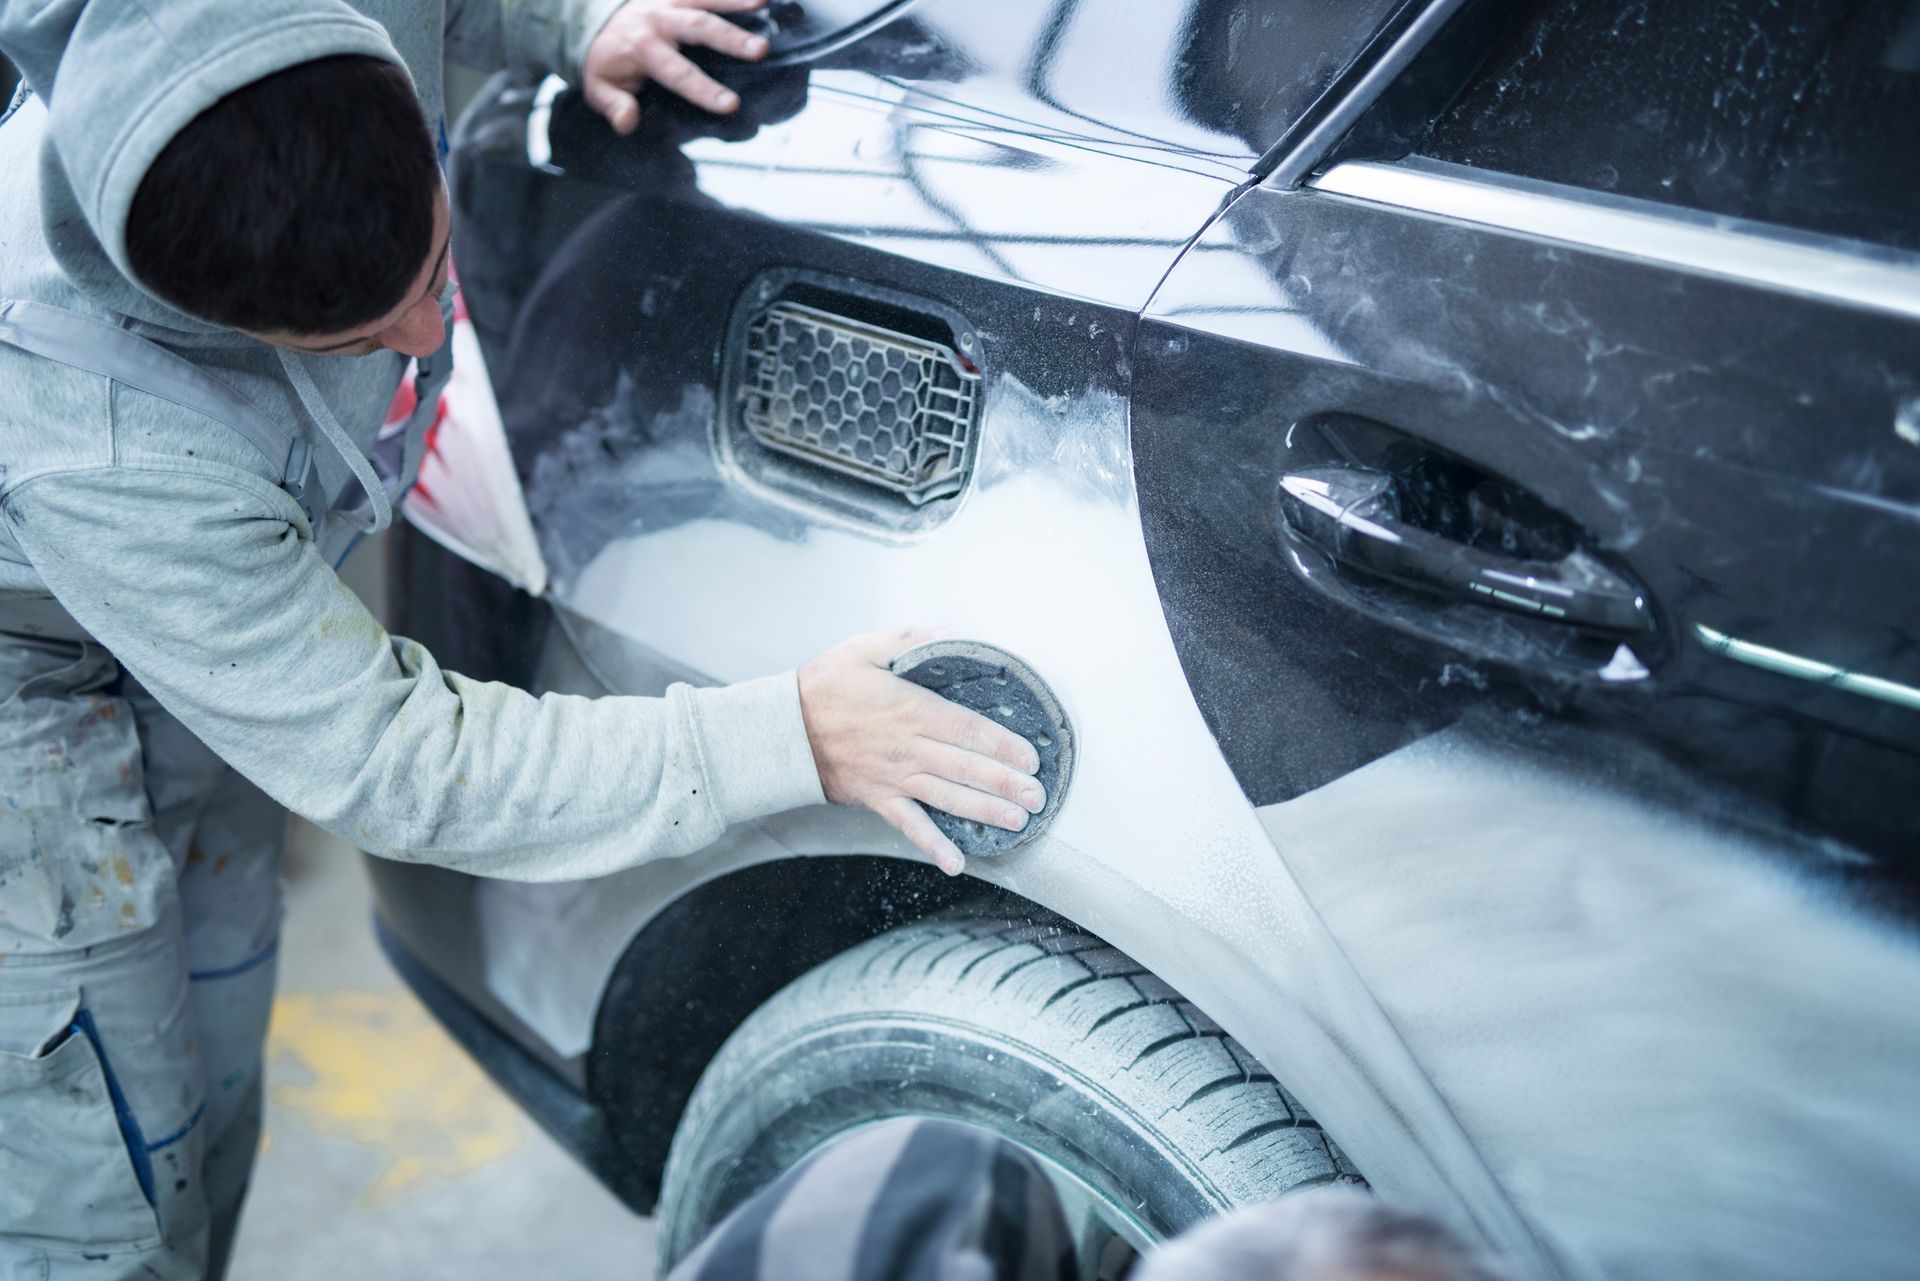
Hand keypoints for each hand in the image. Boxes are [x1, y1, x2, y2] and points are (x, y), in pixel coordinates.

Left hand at [582, 0, 771, 134]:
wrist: (592, 20)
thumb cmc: (604, 62)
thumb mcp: (598, 89)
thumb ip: (613, 106)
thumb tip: (627, 122)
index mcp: (642, 49)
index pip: (678, 72)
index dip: (705, 89)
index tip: (732, 104)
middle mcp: (658, 20)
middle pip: (698, 28)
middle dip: (730, 38)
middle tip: (760, 49)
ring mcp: (669, 2)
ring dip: (735, 1)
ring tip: (763, 3)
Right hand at [799, 629, 1046, 877]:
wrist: (780, 730)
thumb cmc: (824, 686)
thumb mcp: (864, 648)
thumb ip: (910, 640)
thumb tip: (952, 632)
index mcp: (910, 709)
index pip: (967, 729)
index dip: (1002, 744)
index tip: (1030, 757)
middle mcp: (908, 748)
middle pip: (966, 767)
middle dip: (1006, 784)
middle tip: (1038, 796)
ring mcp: (894, 778)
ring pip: (948, 797)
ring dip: (985, 811)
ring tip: (1018, 822)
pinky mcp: (878, 799)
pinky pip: (910, 827)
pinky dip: (933, 845)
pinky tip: (956, 862)